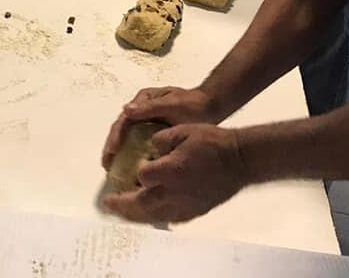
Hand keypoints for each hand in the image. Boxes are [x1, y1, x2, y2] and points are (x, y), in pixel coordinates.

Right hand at [102, 86, 218, 170]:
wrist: (209, 107)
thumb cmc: (191, 104)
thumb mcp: (171, 104)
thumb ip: (150, 107)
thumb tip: (126, 110)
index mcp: (142, 101)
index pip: (124, 119)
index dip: (116, 136)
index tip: (112, 151)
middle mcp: (141, 111)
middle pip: (122, 130)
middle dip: (112, 148)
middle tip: (107, 166)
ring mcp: (147, 122)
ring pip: (128, 139)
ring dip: (119, 154)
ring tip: (113, 173)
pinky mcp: (154, 133)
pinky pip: (139, 146)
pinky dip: (133, 158)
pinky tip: (132, 173)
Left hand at [103, 124, 247, 223]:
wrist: (239, 160)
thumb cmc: (213, 142)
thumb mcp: (184, 130)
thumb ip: (162, 138)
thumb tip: (150, 146)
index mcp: (171, 169)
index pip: (142, 175)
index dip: (136, 170)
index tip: (135, 164)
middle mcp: (174, 191)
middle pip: (141, 203)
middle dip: (122, 204)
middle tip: (108, 203)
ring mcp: (185, 204)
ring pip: (153, 215)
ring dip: (134, 215)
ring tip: (122, 212)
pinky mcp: (194, 211)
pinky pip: (169, 218)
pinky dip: (154, 217)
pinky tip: (149, 214)